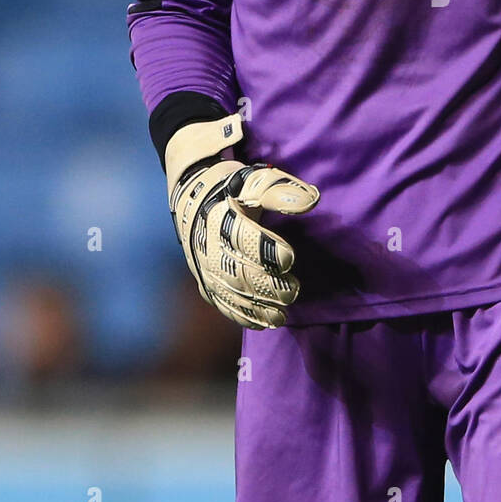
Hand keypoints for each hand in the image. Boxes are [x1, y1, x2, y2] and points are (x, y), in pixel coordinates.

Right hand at [165, 114, 319, 327]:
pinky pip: (221, 302)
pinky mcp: (204, 280)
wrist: (190, 195)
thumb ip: (280, 191)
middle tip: (293, 290)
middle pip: (236, 269)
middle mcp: (207, 244)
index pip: (240, 235)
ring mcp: (203, 265)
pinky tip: (263, 322)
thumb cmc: (230, 187)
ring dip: (256, 306)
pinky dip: (242, 315)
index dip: (264, 248)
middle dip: (265, 284)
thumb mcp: (254, 179)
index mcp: (219, 215)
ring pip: (228, 291)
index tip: (288, 258)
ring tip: (282, 314)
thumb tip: (310, 201)